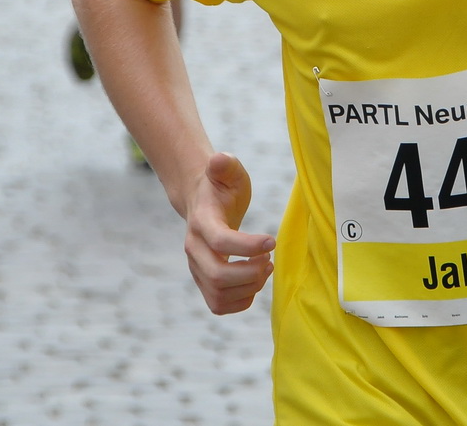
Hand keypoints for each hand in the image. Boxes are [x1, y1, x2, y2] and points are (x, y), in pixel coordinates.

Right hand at [183, 152, 275, 314]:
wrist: (203, 204)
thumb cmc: (221, 188)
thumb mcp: (227, 171)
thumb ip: (225, 165)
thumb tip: (219, 159)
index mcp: (201, 221)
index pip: (220, 241)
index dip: (247, 246)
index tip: (272, 241)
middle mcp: (194, 249)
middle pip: (217, 275)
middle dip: (250, 272)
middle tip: (270, 260)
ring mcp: (196, 269)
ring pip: (218, 295)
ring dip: (249, 287)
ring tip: (266, 268)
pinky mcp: (204, 283)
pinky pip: (219, 305)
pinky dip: (242, 301)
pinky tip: (255, 282)